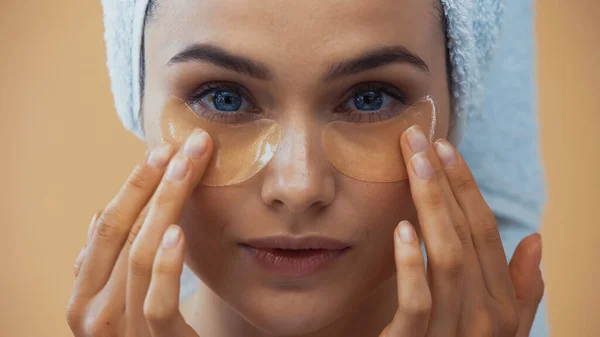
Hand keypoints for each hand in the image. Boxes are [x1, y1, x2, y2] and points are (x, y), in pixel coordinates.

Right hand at [67, 129, 211, 336]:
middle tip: (187, 145)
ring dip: (167, 205)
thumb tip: (100, 214)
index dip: (134, 184)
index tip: (163, 149)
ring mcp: (122, 330)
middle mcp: (93, 314)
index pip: (107, 226)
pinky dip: (166, 266)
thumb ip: (110, 264)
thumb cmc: (145, 336)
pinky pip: (157, 302)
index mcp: (84, 296)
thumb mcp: (121, 298)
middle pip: (123, 232)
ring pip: (140, 256)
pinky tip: (179, 232)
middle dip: (156, 183)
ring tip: (191, 168)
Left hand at [381, 126, 543, 336]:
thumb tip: (537, 239)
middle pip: (467, 238)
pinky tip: (402, 230)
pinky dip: (411, 267)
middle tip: (418, 139)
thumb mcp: (495, 327)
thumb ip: (520, 291)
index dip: (465, 187)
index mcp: (502, 306)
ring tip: (413, 166)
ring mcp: (451, 336)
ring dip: (431, 208)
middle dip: (444, 184)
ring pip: (448, 263)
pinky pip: (417, 307)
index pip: (486, 233)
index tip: (443, 147)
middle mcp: (485, 319)